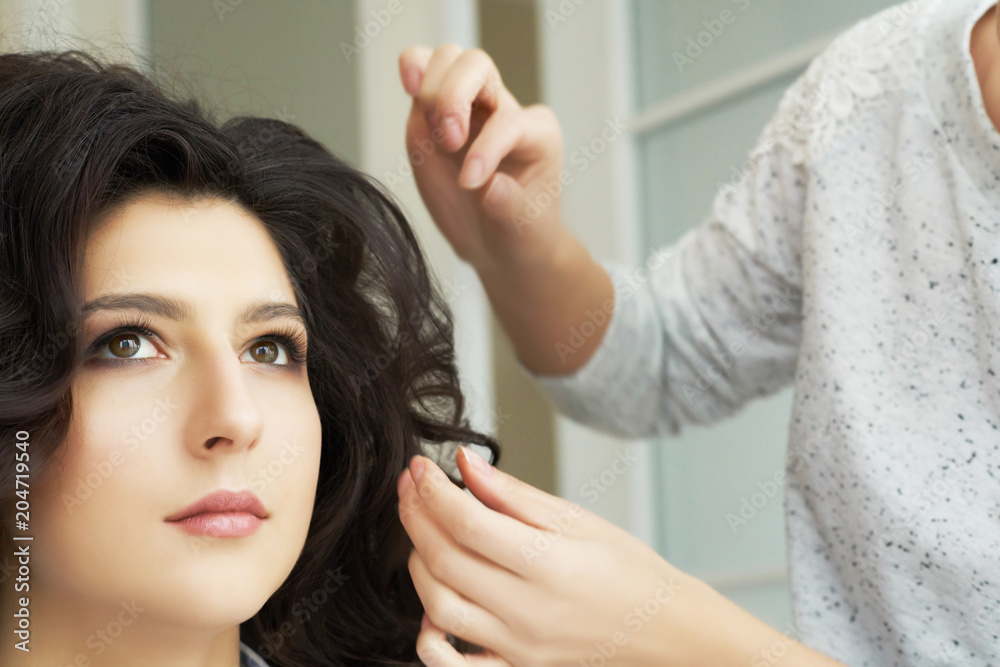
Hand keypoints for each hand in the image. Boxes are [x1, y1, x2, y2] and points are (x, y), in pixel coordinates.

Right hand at [397, 44, 566, 275]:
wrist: (499, 242)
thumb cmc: (519, 231)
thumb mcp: (525, 229)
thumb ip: (509, 206)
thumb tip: (491, 188)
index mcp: (537, 133)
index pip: (509, 121)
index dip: (486, 147)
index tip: (470, 184)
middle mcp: (503, 109)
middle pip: (477, 66)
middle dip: (454, 97)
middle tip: (449, 142)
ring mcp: (467, 107)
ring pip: (448, 59)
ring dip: (432, 87)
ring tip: (433, 131)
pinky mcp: (434, 114)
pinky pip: (422, 71)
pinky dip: (412, 69)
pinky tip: (409, 85)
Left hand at [397, 447, 758, 665]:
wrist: (664, 628)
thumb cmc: (628, 571)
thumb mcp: (577, 519)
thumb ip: (513, 494)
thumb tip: (465, 464)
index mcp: (548, 566)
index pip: (466, 522)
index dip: (432, 491)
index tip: (419, 467)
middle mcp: (529, 611)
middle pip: (445, 560)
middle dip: (416, 517)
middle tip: (411, 487)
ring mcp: (519, 646)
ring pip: (439, 607)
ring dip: (418, 564)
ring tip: (422, 531)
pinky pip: (455, 666)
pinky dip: (430, 638)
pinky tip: (428, 608)